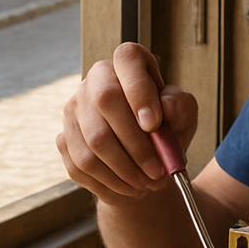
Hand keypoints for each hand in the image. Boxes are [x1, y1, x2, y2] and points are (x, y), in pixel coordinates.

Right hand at [58, 42, 198, 202]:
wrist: (143, 160)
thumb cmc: (165, 130)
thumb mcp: (184, 116)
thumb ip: (181, 106)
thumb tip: (166, 105)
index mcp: (128, 63)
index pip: (127, 59)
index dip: (139, 91)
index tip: (153, 125)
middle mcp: (95, 80)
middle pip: (106, 101)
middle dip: (136, 143)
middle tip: (158, 170)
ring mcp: (74, 108)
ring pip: (94, 140)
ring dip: (126, 169)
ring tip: (149, 184)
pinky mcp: (64, 138)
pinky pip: (82, 165)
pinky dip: (110, 182)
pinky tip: (129, 188)